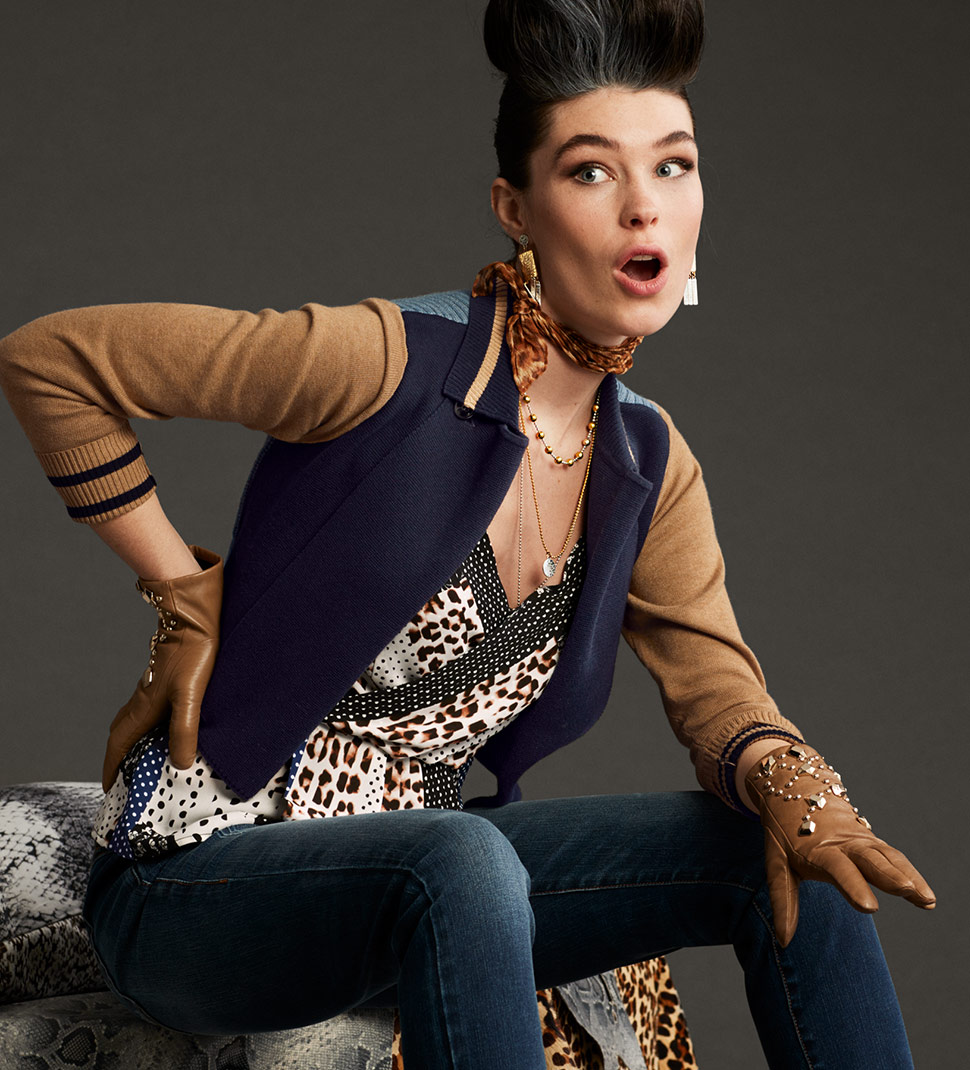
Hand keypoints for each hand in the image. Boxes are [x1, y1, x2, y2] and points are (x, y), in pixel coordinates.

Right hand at [102, 545, 222, 790]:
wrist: (194, 618)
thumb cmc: (191, 655)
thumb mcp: (190, 697)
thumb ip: (183, 730)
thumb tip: (178, 764)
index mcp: (142, 710)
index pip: (118, 746)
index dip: (112, 768)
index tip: (108, 790)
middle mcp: (142, 701)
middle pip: (121, 735)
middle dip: (119, 758)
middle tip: (124, 780)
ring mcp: (152, 689)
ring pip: (135, 722)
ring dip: (134, 742)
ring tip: (146, 759)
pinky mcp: (164, 680)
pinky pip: (149, 711)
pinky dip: (150, 726)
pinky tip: (167, 726)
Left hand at [744, 741, 935, 946]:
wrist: (794, 790)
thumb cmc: (784, 833)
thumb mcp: (776, 863)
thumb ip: (783, 900)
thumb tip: (784, 941)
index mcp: (818, 849)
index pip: (838, 869)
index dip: (853, 886)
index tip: (869, 907)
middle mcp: (844, 844)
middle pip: (870, 859)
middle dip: (889, 876)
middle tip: (908, 892)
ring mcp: (861, 841)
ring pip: (888, 857)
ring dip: (909, 877)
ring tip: (926, 900)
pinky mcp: (871, 842)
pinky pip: (894, 857)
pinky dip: (911, 873)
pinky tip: (925, 896)